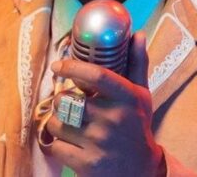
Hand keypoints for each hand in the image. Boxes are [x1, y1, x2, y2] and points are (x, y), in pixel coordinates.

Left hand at [46, 31, 164, 176]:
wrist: (140, 172)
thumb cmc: (137, 128)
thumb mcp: (141, 96)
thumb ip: (137, 64)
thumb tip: (137, 34)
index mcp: (127, 98)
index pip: (97, 75)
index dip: (73, 66)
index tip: (58, 65)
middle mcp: (113, 119)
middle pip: (68, 100)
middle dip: (61, 100)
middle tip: (67, 102)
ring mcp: (99, 143)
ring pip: (57, 122)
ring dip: (56, 121)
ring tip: (67, 122)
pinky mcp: (86, 163)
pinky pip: (55, 145)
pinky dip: (57, 143)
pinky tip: (69, 142)